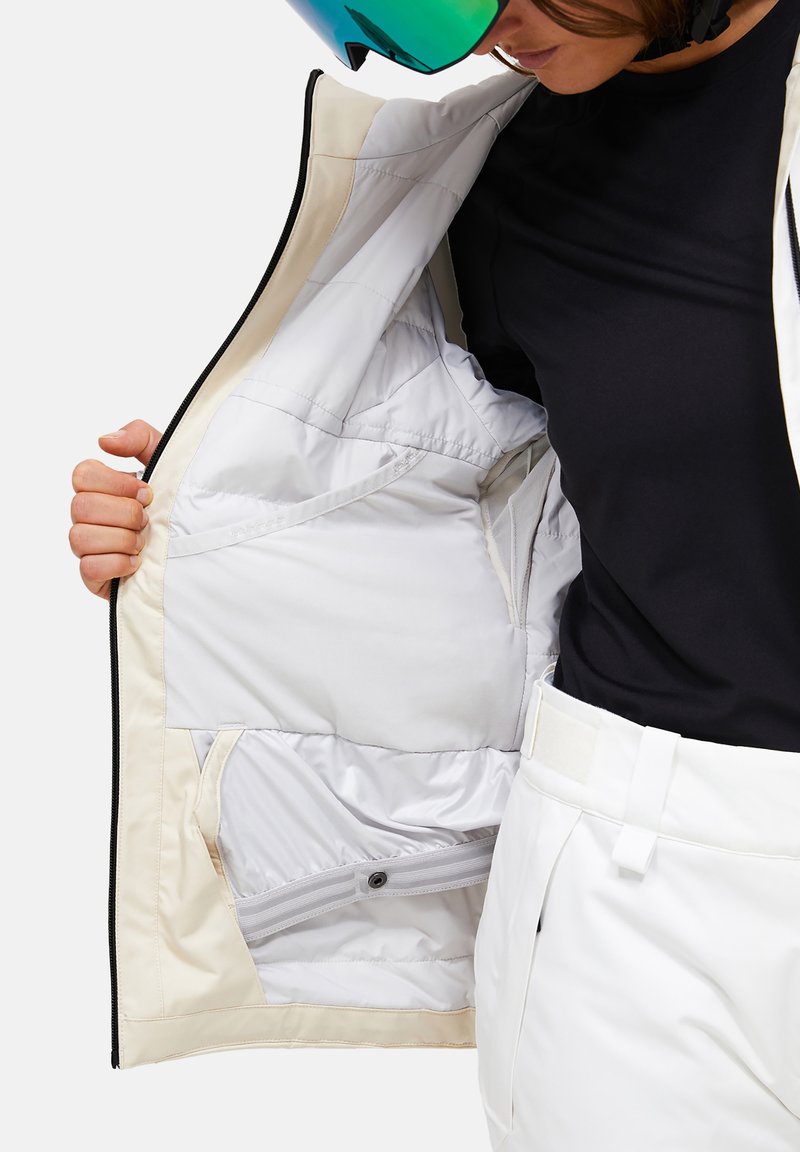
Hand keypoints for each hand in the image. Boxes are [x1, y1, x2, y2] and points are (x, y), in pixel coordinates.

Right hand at [70, 419, 162, 599]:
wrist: (199, 542)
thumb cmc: (176, 500)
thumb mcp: (165, 459)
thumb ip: (138, 437)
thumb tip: (104, 441)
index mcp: (100, 487)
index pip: (82, 475)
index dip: (115, 483)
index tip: (146, 492)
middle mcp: (88, 516)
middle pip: (80, 507)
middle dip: (124, 513)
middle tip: (148, 520)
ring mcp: (89, 547)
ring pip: (80, 538)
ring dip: (121, 539)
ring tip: (143, 542)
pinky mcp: (95, 576)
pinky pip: (88, 568)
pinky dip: (116, 564)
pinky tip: (136, 562)